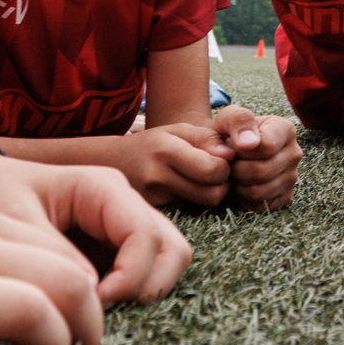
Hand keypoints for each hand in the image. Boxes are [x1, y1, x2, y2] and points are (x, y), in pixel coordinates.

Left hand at [0, 153, 192, 303]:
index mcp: (103, 186)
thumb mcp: (9, 216)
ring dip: (147, 291)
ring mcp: (125, 224)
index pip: (146, 235)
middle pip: (171, 249)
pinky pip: (147, 272)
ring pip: (168, 260)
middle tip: (103, 315)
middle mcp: (124, 203)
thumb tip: (89, 292)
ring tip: (102, 313)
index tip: (95, 305)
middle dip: (148, 287)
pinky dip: (133, 294)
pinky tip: (95, 309)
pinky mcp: (116, 247)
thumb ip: (50, 251)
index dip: (131, 276)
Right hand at [114, 122, 235, 208]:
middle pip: (213, 195)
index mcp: (166, 151)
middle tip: (216, 174)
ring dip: (210, 194)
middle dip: (223, 184)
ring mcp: (155, 200)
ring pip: (203, 206)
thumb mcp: (178, 130)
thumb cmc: (153, 144)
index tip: (221, 160)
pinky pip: (190, 213)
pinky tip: (187, 191)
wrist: (112, 164)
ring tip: (201, 181)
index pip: (213, 170)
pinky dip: (195, 203)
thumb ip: (207, 138)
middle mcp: (158, 178)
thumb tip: (231, 155)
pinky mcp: (155, 214)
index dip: (225, 167)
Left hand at [209, 106, 299, 210]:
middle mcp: (295, 153)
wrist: (230, 151)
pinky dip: (245, 199)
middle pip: (261, 171)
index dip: (241, 150)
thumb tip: (250, 143)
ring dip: (238, 185)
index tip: (231, 145)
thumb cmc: (230, 133)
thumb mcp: (229, 118)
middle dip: (236, 169)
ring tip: (233, 173)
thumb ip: (238, 121)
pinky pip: (261, 205)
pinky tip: (241, 184)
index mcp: (286, 130)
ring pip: (259, 191)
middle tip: (228, 163)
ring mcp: (292, 177)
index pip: (266, 146)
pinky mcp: (285, 197)